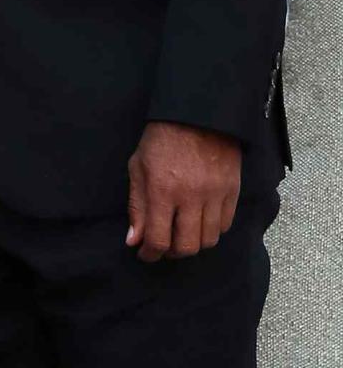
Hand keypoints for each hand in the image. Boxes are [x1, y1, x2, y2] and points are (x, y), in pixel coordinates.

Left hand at [126, 121, 241, 262]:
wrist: (197, 113)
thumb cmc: (161, 138)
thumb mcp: (138, 167)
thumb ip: (137, 206)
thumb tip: (134, 240)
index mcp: (162, 189)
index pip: (158, 239)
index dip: (150, 253)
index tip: (145, 253)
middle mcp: (190, 196)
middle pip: (186, 247)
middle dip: (172, 252)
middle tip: (164, 245)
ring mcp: (215, 194)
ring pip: (208, 240)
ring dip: (193, 243)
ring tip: (183, 233)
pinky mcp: (232, 190)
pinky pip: (225, 225)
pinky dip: (212, 230)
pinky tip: (201, 221)